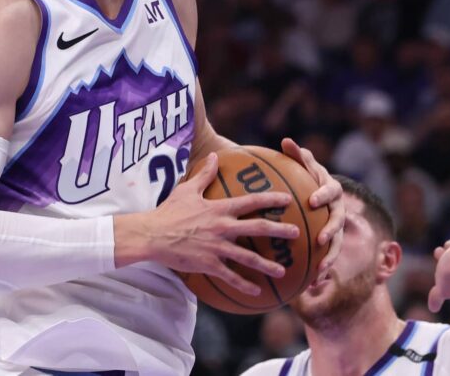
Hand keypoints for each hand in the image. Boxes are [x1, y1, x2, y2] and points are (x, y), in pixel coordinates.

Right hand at [120, 152, 300, 296]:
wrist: (152, 235)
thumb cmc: (169, 211)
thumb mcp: (187, 189)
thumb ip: (204, 174)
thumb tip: (214, 156)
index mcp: (220, 208)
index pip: (251, 202)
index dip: (270, 199)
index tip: (287, 199)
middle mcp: (223, 227)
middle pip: (257, 229)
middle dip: (279, 231)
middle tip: (297, 234)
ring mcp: (217, 247)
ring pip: (248, 258)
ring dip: (267, 265)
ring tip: (283, 271)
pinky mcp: (209, 264)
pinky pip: (230, 277)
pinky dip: (244, 285)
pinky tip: (256, 293)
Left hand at [280, 137, 344, 281]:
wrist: (313, 195)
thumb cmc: (303, 177)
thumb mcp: (299, 166)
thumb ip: (296, 156)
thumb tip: (286, 141)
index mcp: (330, 189)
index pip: (331, 190)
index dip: (323, 195)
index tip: (312, 200)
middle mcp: (337, 209)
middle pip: (339, 220)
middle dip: (331, 230)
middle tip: (321, 238)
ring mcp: (335, 227)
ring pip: (337, 243)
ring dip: (330, 256)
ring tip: (321, 269)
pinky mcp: (329, 242)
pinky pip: (327, 256)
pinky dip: (321, 269)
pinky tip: (311, 283)